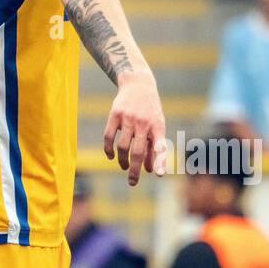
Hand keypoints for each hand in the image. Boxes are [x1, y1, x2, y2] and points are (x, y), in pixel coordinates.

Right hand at [103, 70, 166, 185]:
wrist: (138, 85)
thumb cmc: (150, 111)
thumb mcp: (157, 126)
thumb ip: (153, 147)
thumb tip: (150, 171)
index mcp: (158, 126)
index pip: (160, 146)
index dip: (159, 161)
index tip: (157, 175)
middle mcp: (144, 122)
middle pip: (138, 152)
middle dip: (135, 170)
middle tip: (132, 182)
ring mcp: (128, 118)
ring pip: (122, 146)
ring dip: (122, 161)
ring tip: (124, 166)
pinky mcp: (115, 114)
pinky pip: (109, 136)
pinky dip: (109, 149)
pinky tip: (111, 157)